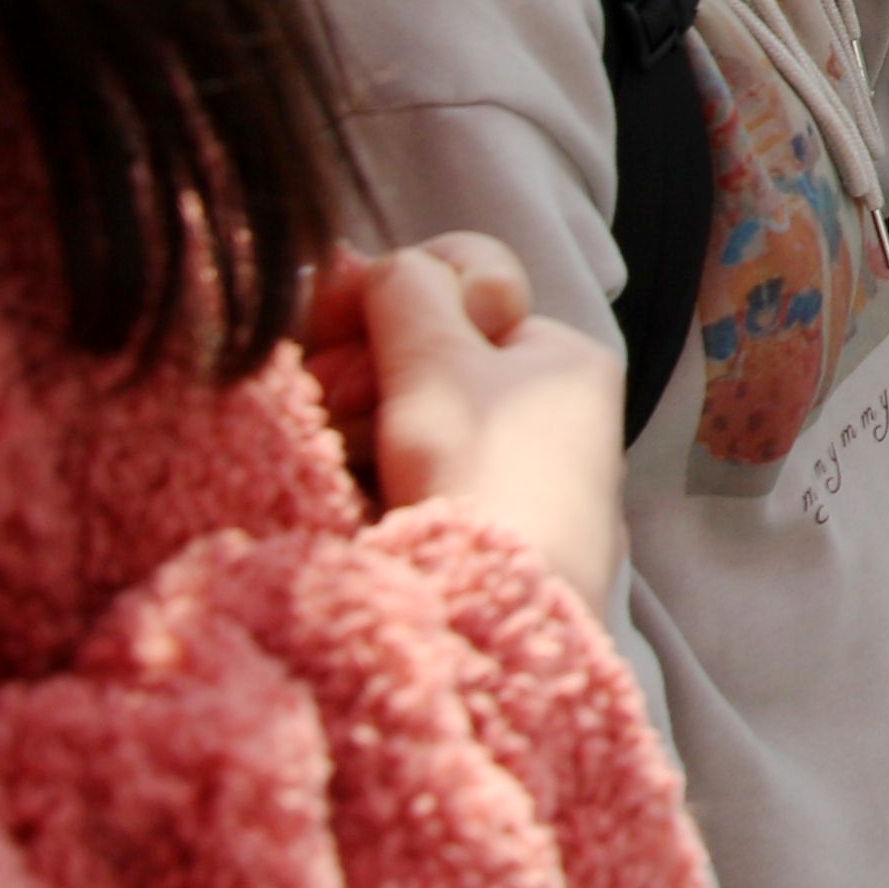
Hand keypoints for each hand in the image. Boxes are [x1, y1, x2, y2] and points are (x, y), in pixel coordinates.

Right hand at [296, 234, 626, 615]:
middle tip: (325, 396)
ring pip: (407, 418)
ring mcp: (516, 476)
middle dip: (361, 369)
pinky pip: (406, 478)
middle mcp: (551, 410)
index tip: (336, 325)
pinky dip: (365, 476)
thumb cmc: (482, 474)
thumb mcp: (438, 363)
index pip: (466, 285)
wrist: (496, 625)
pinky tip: (337, 490)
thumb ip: (403, 293)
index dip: (394, 296)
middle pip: (429, 355)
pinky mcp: (479, 535)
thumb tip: (376, 261)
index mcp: (563, 355)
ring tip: (330, 450)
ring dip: (354, 423)